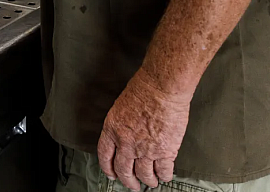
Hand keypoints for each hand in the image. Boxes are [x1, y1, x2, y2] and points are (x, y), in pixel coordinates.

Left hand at [97, 67, 191, 190]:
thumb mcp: (120, 107)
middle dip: (128, 181)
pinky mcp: (165, 151)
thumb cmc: (143, 90)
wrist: (162, 88)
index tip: (112, 174)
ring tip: (150, 182)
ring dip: (147, 181)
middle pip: (123, 170)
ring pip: (144, 174)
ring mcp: (145, 150)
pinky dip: (164, 176)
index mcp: (112, 130)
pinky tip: (165, 176)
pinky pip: (164, 170)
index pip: (105, 156)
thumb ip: (120, 125)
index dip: (108, 168)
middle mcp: (126, 143)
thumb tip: (124, 135)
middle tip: (132, 185)